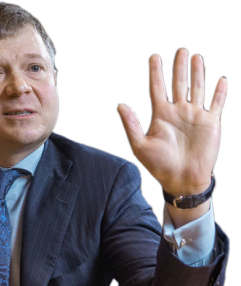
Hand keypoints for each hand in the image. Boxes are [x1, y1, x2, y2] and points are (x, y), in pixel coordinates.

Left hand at [118, 48, 227, 196]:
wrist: (181, 178)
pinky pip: (216, 104)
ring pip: (197, 88)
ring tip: (196, 57)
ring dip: (197, 73)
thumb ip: (132, 125)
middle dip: (179, 67)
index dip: (155, 73)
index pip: (157, 88)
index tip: (154, 57)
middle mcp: (178, 112)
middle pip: (178, 83)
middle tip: (180, 51)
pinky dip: (219, 92)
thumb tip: (120, 106)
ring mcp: (195, 116)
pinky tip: (221, 80)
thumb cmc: (159, 165)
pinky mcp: (210, 123)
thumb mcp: (141, 145)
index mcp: (161, 115)